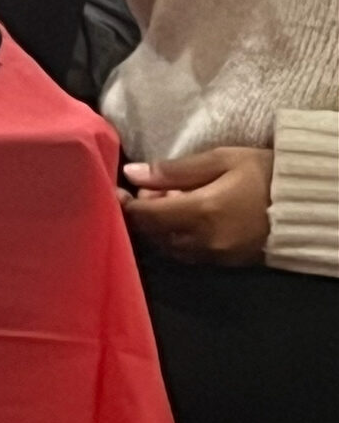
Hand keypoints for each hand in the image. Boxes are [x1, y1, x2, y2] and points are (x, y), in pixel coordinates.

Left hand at [121, 147, 273, 265]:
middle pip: (153, 235)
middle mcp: (204, 241)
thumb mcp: (220, 160)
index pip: (146, 217)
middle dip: (142, 214)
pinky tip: (182, 215)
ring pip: (168, 247)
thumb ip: (174, 170)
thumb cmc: (263, 174)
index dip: (124, 204)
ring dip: (157, 227)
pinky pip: (187, 254)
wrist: (308, 204)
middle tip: (146, 188)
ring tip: (167, 198)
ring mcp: (216, 256)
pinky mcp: (227, 263)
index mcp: (201, 213)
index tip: (113, 189)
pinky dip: (175, 237)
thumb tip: (132, 173)